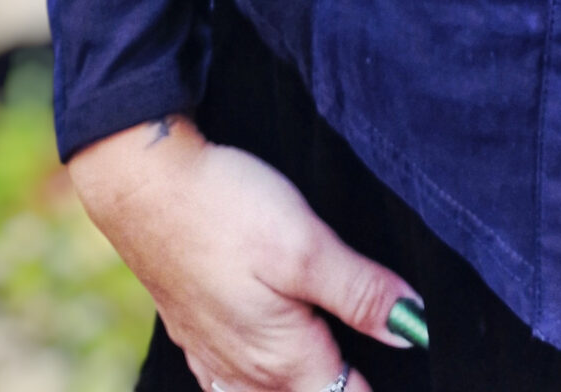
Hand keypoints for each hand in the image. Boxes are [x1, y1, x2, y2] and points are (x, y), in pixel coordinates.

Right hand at [69, 115, 423, 391]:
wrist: (145, 188)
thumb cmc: (227, 210)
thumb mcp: (307, 247)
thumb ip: (361, 293)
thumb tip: (413, 329)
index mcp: (285, 362)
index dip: (386, 379)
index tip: (415, 355)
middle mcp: (249, 377)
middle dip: (349, 382)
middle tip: (378, 343)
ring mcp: (217, 361)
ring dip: (310, 381)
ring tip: (338, 353)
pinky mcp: (199, 338)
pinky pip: (240, 383)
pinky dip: (270, 379)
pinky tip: (281, 351)